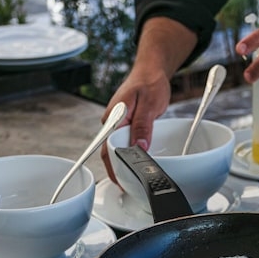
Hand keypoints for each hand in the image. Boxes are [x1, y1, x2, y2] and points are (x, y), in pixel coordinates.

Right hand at [99, 67, 170, 182]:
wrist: (150, 71)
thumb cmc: (149, 82)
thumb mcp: (149, 104)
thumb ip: (143, 126)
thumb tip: (139, 148)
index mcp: (114, 117)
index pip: (107, 147)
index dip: (112, 166)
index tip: (119, 180)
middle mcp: (112, 122)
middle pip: (110, 151)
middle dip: (117, 169)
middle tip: (128, 186)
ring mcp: (118, 124)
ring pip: (117, 148)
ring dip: (124, 162)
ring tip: (132, 180)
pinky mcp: (125, 125)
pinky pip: (125, 142)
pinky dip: (130, 153)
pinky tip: (137, 163)